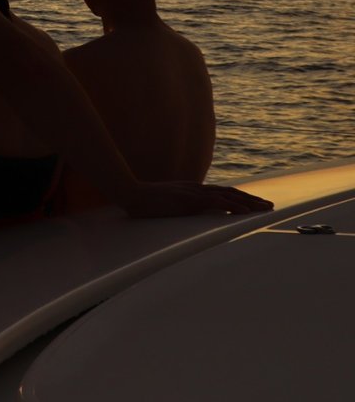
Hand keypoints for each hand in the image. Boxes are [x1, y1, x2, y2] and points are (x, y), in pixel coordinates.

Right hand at [124, 180, 271, 218]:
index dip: (240, 197)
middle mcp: (197, 188)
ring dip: (249, 203)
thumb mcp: (166, 202)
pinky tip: (246, 212)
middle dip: (252, 199)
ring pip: (229, 196)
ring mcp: (194, 193)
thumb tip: (186, 213)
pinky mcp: (190, 201)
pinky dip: (234, 206)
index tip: (254, 203)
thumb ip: (179, 205)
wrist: (130, 193)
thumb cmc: (143, 201)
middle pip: (231, 192)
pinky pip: (217, 203)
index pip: (222, 192)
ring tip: (266, 209)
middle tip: (270, 206)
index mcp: (193, 189)